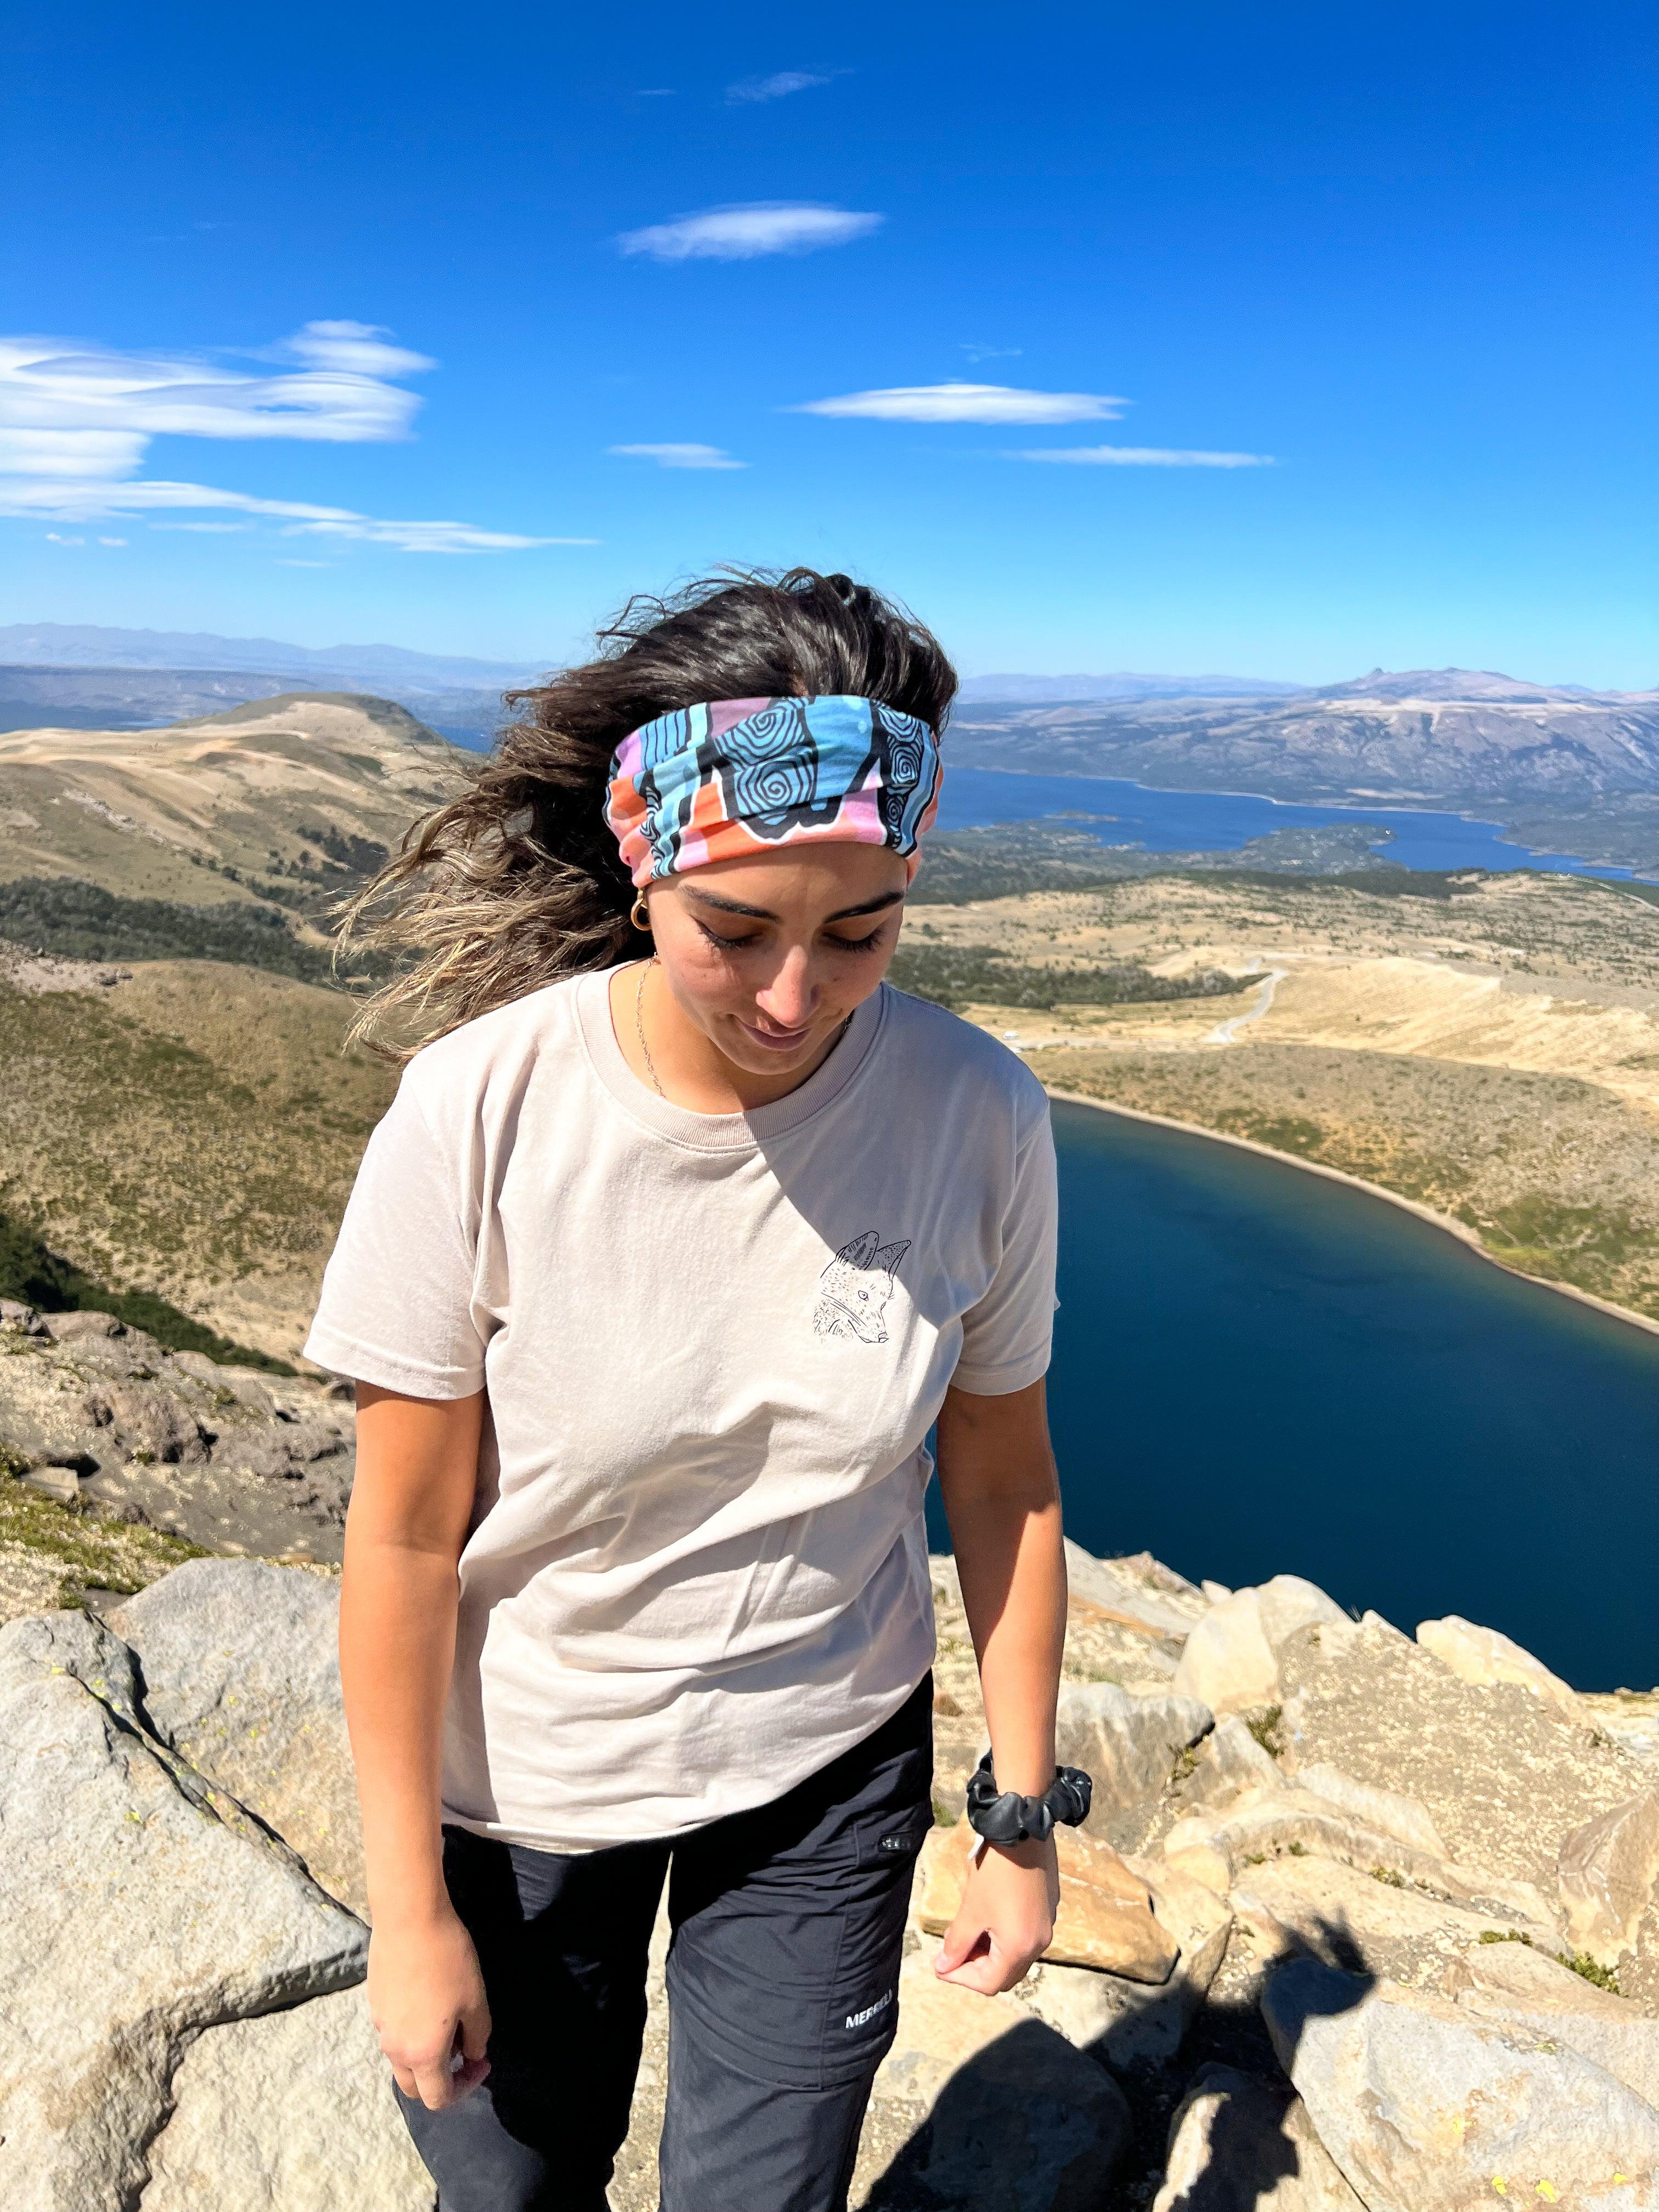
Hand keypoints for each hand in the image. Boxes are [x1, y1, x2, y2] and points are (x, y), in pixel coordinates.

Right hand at [368, 1905, 492, 2108]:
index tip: (483, 2061)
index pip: (438, 2099)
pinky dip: (411, 2032)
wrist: (409, 1918)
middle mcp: (395, 2048)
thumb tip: (472, 2054)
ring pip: (401, 2059)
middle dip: (440, 2079)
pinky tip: (428, 2000)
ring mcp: (380, 2026)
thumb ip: (477, 2037)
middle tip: (464, 2050)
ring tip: (448, 2021)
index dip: (465, 2087)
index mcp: (422, 2054)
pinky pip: (393, 2033)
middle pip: (414, 2087)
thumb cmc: (448, 1960)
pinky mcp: (374, 2004)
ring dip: (425, 2056)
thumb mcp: (476, 2000)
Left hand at [934, 1834, 1058, 1994]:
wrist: (1020, 1827)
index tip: (940, 1964)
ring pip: (1017, 1955)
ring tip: (968, 1932)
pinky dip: (1005, 1936)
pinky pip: (1026, 1935)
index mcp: (1021, 1947)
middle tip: (953, 1951)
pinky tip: (988, 1916)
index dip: (961, 1977)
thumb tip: (944, 1967)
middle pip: (1006, 1973)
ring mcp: (1047, 1924)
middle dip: (976, 1967)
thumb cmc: (994, 1870)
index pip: (989, 1983)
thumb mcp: (970, 1910)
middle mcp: (1040, 1942)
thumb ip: (957, 1943)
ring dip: (990, 1952)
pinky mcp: (1048, 1906)